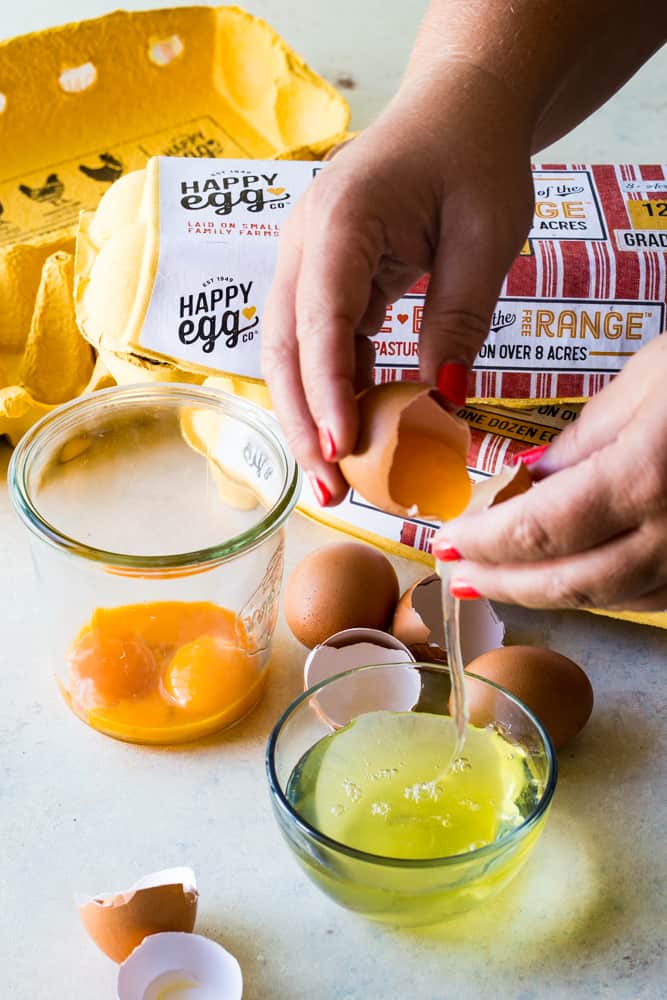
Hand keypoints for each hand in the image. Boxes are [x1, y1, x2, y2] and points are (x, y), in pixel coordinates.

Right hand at [262, 66, 533, 503]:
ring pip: (293, 353)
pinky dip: (336, 389)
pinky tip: (357, 431)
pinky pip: (320, 344)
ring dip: (311, 415)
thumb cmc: (476, 159)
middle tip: (330, 491)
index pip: (322, 317)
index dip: (328, 389)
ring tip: (336, 478)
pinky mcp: (325, 279)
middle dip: (304, 422)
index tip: (342, 448)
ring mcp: (308, 261)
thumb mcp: (486, 237)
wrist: (458, 110)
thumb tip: (442, 401)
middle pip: (287, 347)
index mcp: (341, 219)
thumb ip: (460, 318)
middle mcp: (305, 242)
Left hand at [433, 336, 666, 611]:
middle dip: (504, 584)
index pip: (538, 530)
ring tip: (503, 579)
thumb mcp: (650, 380)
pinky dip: (607, 590)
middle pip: (570, 582)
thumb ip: (585, 440)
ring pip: (615, 598)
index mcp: (644, 476)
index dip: (484, 544)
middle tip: (457, 578)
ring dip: (551, 593)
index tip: (445, 542)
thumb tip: (528, 480)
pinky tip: (577, 577)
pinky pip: (657, 593)